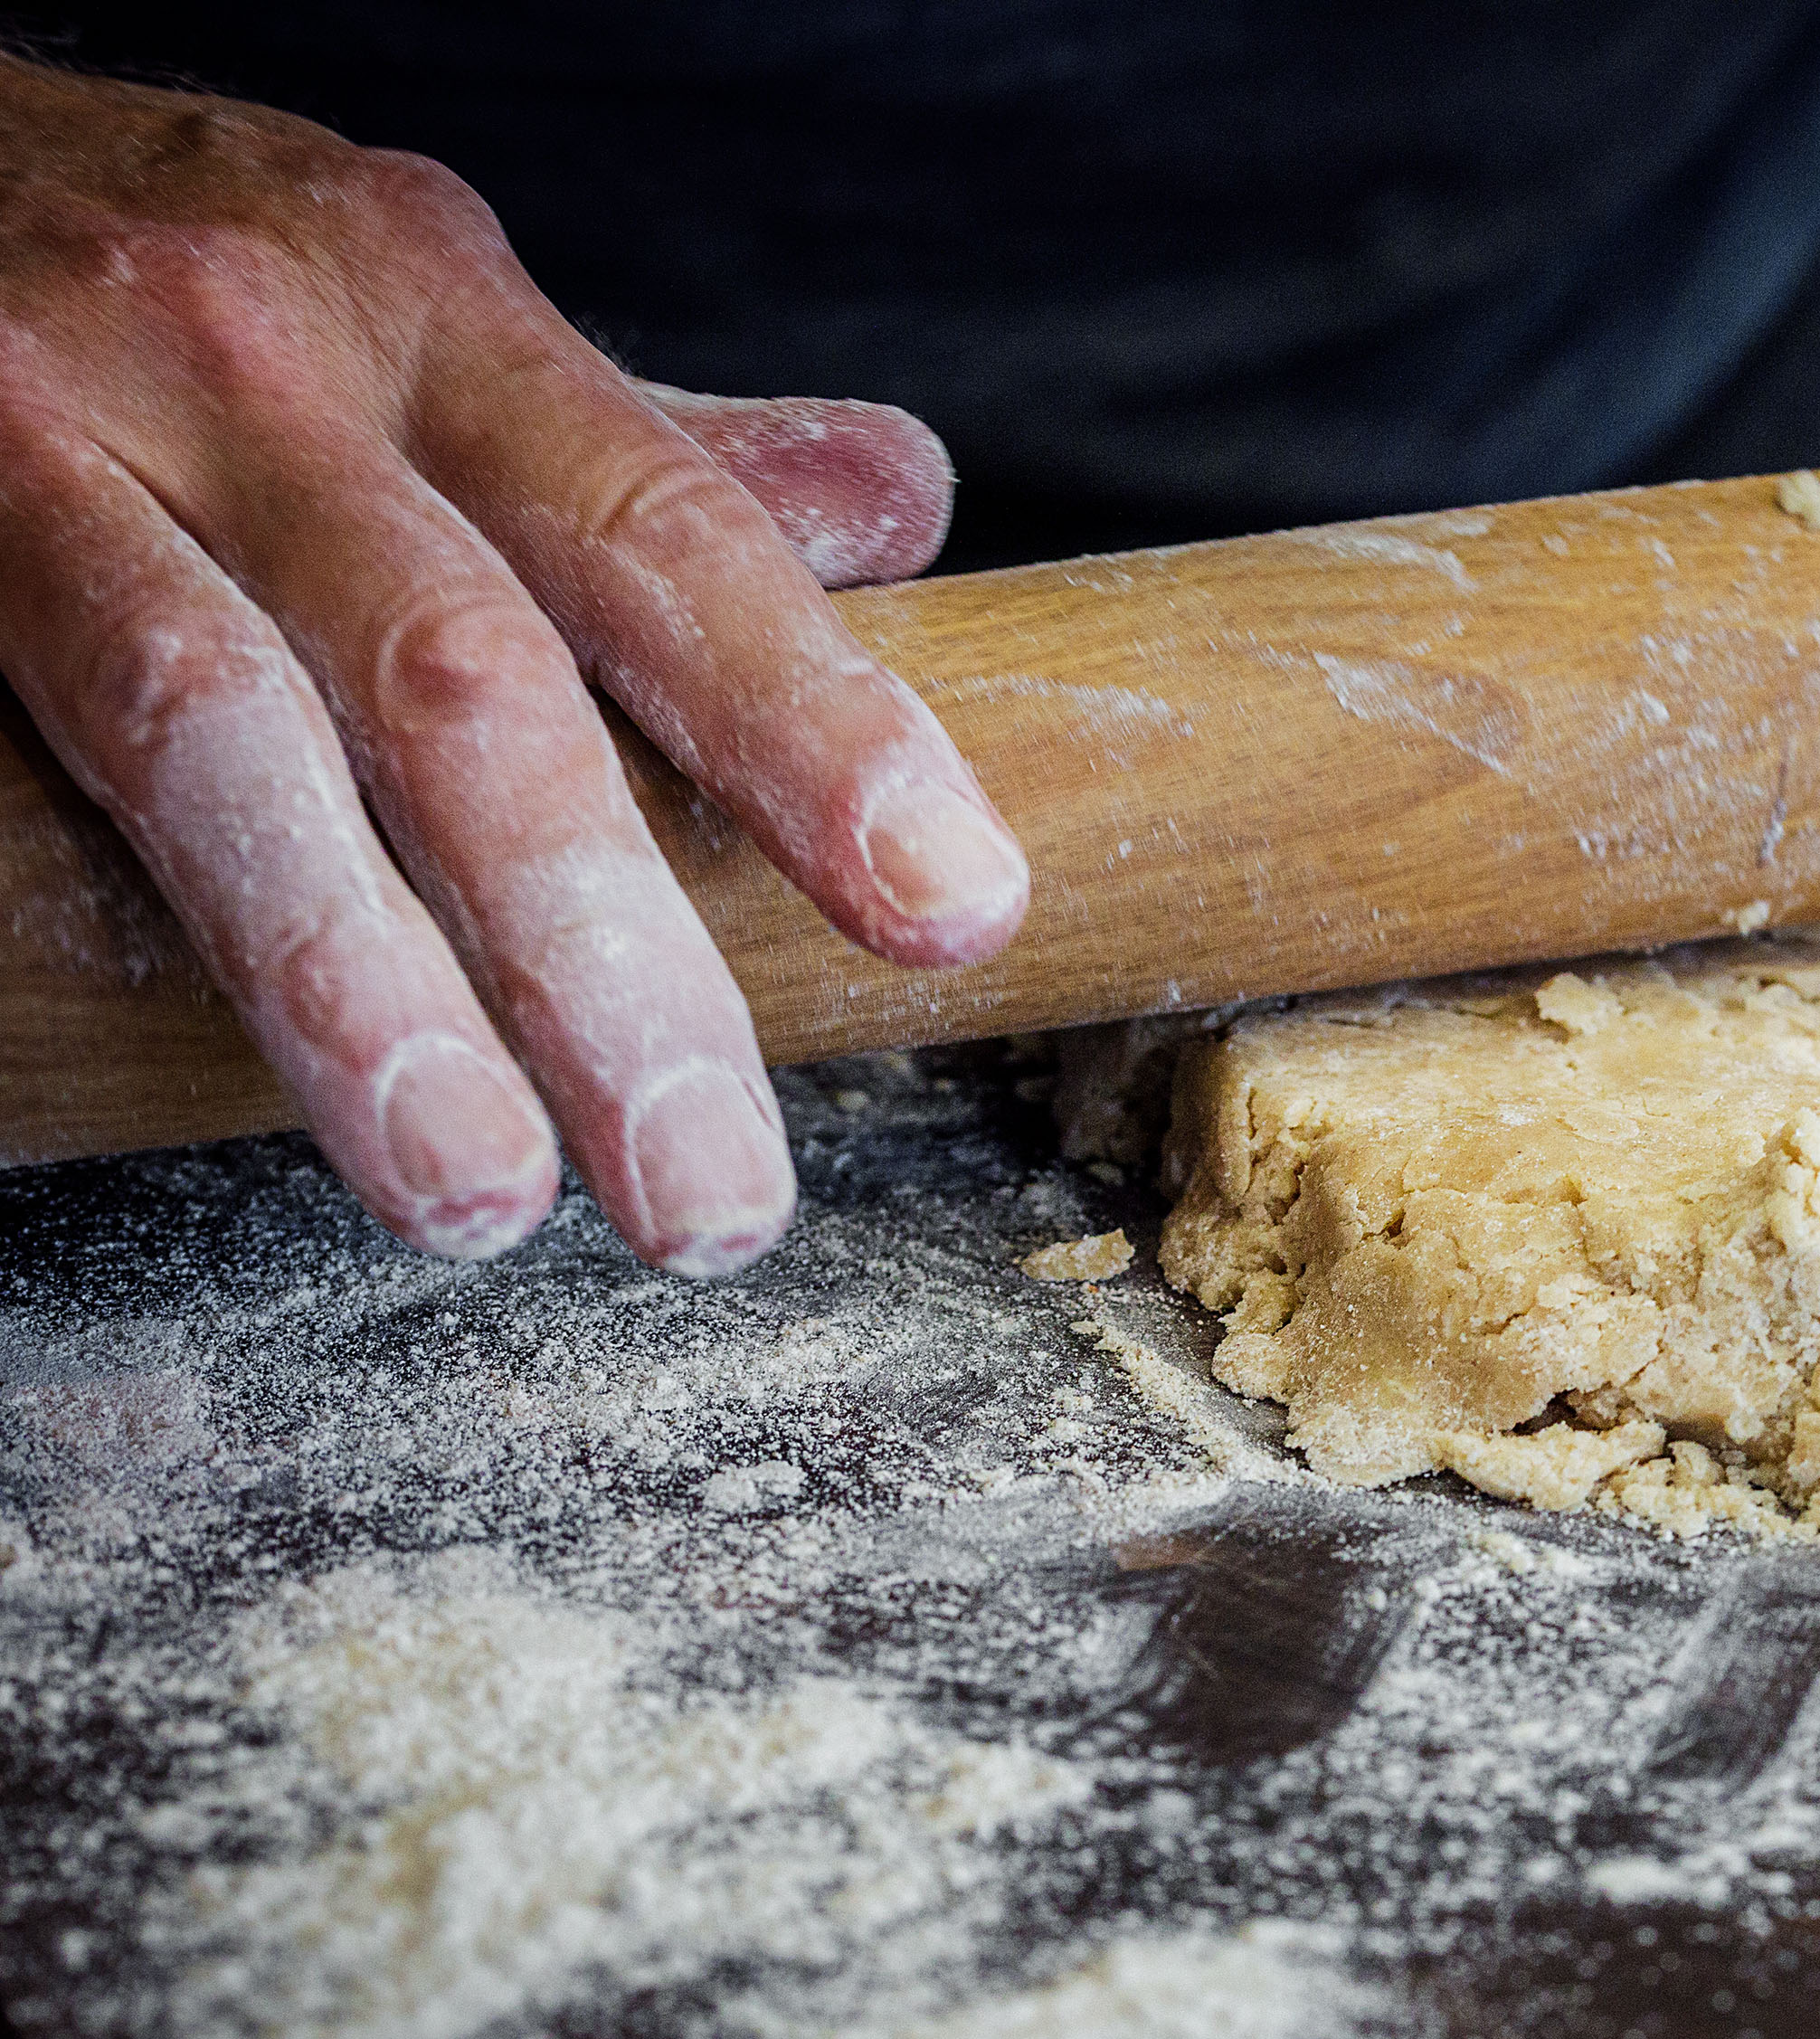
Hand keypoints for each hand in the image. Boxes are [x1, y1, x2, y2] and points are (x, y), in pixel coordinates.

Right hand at [0, 60, 1025, 1271]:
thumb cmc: (187, 284)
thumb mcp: (434, 324)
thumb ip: (654, 452)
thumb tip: (898, 511)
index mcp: (441, 322)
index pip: (669, 537)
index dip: (817, 726)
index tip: (950, 907)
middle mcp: (257, 368)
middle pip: (465, 679)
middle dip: (605, 956)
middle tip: (713, 1191)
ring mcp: (45, 444)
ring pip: (217, 733)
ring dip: (358, 982)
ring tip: (478, 1197)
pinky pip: (21, 746)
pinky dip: (106, 906)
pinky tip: (193, 1066)